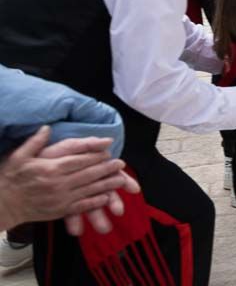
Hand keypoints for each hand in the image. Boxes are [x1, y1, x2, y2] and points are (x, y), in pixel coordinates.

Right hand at [0, 128, 132, 231]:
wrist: (2, 205)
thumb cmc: (10, 179)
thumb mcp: (19, 156)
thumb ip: (35, 142)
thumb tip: (47, 127)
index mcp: (51, 168)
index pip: (80, 160)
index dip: (96, 155)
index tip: (109, 150)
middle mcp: (59, 184)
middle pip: (89, 174)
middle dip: (107, 168)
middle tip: (121, 163)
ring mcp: (60, 199)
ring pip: (89, 190)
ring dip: (107, 184)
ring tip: (121, 179)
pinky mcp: (59, 211)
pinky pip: (82, 206)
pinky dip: (96, 201)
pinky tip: (106, 197)